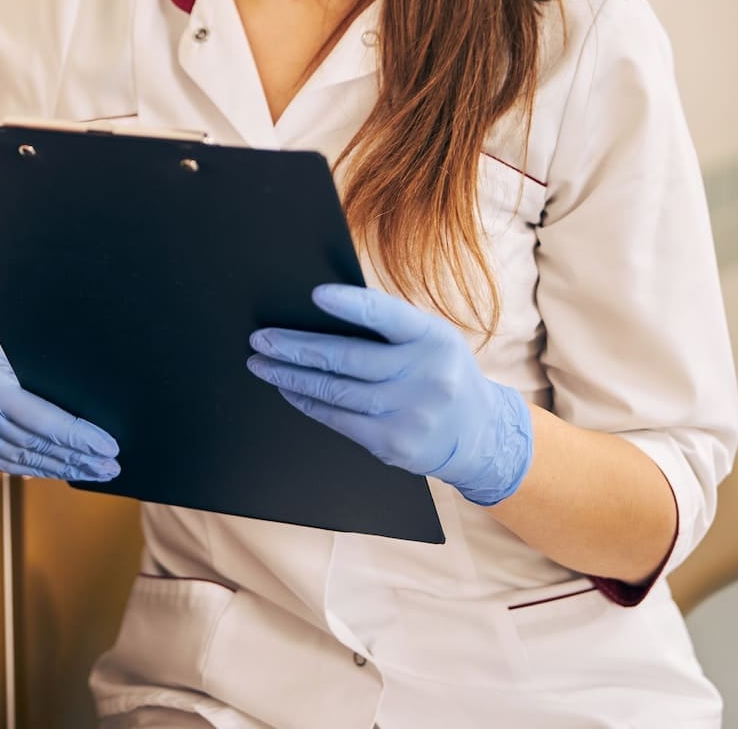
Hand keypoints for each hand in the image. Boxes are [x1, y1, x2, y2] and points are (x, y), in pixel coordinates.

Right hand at [0, 276, 120, 482]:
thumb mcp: (13, 337)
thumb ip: (44, 372)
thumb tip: (91, 403)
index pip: (40, 420)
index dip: (77, 437)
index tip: (108, 447)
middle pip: (31, 445)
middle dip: (75, 458)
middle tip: (109, 466)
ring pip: (16, 460)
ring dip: (57, 468)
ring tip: (91, 471)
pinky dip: (30, 467)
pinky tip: (56, 469)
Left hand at [247, 283, 532, 505]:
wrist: (477, 433)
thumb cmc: (440, 371)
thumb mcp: (432, 338)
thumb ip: (390, 326)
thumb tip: (320, 312)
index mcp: (433, 338)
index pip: (388, 315)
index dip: (351, 305)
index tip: (315, 295)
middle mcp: (425, 376)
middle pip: (347, 358)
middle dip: (296, 347)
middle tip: (260, 338)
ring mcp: (409, 414)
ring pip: (335, 391)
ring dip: (290, 375)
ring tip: (261, 363)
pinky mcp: (393, 443)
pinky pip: (338, 419)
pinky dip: (307, 401)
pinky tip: (288, 388)